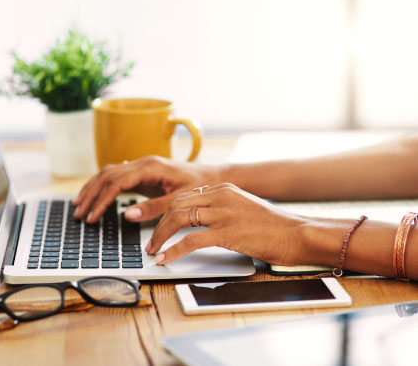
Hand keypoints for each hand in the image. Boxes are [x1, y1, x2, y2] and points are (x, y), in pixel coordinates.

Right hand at [72, 156, 221, 222]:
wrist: (214, 177)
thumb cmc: (201, 186)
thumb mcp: (180, 200)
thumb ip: (155, 208)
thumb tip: (128, 215)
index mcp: (150, 167)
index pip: (116, 182)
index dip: (101, 200)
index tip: (92, 217)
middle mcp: (143, 163)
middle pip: (107, 175)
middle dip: (91, 194)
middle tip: (79, 213)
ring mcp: (142, 167)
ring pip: (109, 173)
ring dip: (93, 188)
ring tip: (80, 205)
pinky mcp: (144, 174)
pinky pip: (117, 176)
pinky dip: (103, 186)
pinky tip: (96, 195)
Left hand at [147, 183, 306, 265]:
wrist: (297, 233)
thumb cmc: (273, 226)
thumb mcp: (243, 208)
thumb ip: (222, 209)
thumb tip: (198, 223)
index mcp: (224, 189)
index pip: (184, 197)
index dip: (166, 213)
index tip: (158, 226)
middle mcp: (221, 196)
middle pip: (177, 205)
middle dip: (159, 224)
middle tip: (151, 241)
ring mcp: (224, 213)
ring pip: (179, 219)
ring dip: (161, 236)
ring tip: (153, 250)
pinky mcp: (228, 232)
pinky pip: (191, 240)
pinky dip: (173, 250)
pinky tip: (165, 258)